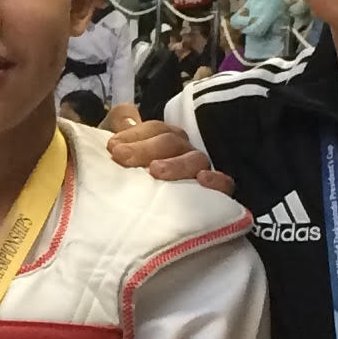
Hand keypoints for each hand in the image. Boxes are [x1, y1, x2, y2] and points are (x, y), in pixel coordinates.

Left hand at [103, 107, 235, 194]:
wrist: (121, 223)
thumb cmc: (122, 183)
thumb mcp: (116, 153)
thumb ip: (118, 128)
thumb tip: (127, 115)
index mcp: (162, 143)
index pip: (156, 129)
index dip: (135, 134)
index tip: (112, 147)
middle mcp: (183, 154)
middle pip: (172, 142)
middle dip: (146, 148)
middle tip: (121, 157)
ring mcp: (199, 174)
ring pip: (196, 160)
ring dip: (176, 164)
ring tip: (155, 171)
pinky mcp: (214, 197)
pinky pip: (225, 184)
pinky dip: (216, 180)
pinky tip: (202, 180)